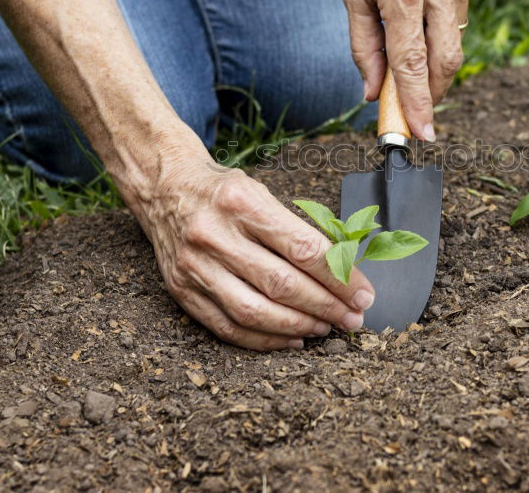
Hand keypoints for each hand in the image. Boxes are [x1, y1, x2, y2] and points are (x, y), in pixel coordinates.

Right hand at [127, 142, 375, 350]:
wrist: (165, 188)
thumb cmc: (224, 192)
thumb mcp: (262, 192)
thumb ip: (297, 230)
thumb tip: (345, 272)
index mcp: (242, 202)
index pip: (302, 249)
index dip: (340, 278)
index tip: (363, 294)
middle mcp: (214, 234)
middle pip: (282, 284)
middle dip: (326, 307)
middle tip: (352, 319)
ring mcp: (194, 266)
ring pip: (254, 311)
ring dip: (298, 326)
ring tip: (325, 329)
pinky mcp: (182, 291)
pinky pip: (227, 327)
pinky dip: (264, 340)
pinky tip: (291, 338)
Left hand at [337, 0, 480, 140]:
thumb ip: (364, 44)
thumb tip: (374, 90)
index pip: (412, 63)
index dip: (417, 104)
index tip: (423, 134)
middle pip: (445, 60)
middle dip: (433, 93)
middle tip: (418, 109)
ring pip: (455, 40)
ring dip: (435, 60)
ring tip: (411, 54)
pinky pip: (459, 14)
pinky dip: (440, 26)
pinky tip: (421, 8)